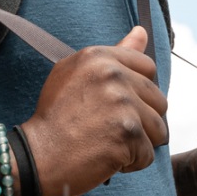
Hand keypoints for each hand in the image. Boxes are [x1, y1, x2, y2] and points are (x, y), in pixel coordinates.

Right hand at [20, 26, 168, 195]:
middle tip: (107, 128)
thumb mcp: (75, 74)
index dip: (137, 91)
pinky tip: (106, 156)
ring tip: (108, 142)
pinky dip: (131, 163)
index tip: (117, 104)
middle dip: (140, 120)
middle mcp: (113, 75)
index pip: (147, 67)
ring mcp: (122, 104)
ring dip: (138, 143)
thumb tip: (142, 32)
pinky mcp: (128, 133)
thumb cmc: (55, 118)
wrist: (38, 156)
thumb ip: (114, 53)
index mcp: (99, 57)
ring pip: (158, 129)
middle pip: (158, 100)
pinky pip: (148, 154)